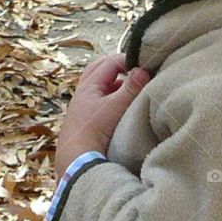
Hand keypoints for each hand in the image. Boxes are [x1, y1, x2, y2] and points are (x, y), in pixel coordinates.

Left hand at [55, 53, 149, 181]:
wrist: (77, 160)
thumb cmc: (95, 130)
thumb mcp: (115, 107)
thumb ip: (131, 88)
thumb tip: (143, 70)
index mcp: (88, 86)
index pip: (109, 63)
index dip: (127, 60)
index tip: (144, 65)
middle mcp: (83, 93)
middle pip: (100, 70)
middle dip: (118, 67)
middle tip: (135, 68)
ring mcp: (83, 107)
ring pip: (101, 87)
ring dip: (116, 84)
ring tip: (132, 87)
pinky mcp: (86, 120)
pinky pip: (100, 101)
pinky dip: (112, 97)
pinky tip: (122, 106)